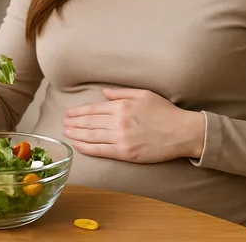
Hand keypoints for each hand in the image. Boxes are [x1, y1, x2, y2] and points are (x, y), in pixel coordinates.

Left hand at [62, 88, 205, 163]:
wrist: (182, 132)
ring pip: (92, 136)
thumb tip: (103, 93)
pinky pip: (101, 151)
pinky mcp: (126, 153)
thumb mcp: (144, 94)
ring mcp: (122, 138)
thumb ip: (121, 93)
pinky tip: (78, 145)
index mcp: (122, 106)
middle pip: (90, 122)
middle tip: (63, 124)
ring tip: (66, 133)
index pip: (94, 109)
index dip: (79, 111)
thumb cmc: (165, 112)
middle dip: (74, 123)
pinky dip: (87, 148)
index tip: (69, 113)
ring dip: (77, 134)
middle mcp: (119, 122)